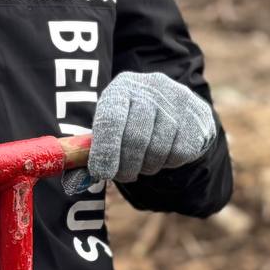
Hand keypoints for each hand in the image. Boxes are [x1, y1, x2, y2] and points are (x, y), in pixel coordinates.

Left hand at [79, 72, 216, 187]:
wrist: (177, 110)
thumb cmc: (133, 123)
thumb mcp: (111, 128)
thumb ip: (92, 153)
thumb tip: (73, 183)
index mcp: (122, 87)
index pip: (111, 119)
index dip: (105, 150)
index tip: (101, 173)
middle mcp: (151, 88)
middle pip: (135, 137)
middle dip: (126, 165)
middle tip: (123, 175)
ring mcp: (177, 101)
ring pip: (158, 149)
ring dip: (147, 166)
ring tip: (144, 163)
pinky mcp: (196, 117)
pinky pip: (178, 153)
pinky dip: (168, 162)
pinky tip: (164, 154)